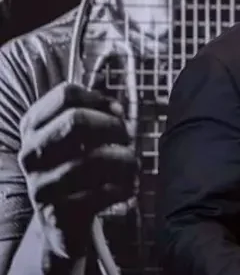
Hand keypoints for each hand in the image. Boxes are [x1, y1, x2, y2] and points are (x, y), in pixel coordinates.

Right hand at [17, 82, 136, 257]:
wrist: (64, 221)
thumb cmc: (79, 167)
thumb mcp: (79, 137)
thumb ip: (97, 114)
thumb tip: (117, 109)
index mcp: (34, 126)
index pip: (65, 94)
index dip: (99, 99)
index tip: (117, 113)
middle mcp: (31, 152)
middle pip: (76, 120)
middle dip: (113, 127)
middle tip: (127, 139)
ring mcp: (40, 183)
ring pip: (91, 159)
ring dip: (124, 161)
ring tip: (133, 166)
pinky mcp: (56, 213)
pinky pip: (98, 193)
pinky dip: (122, 188)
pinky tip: (128, 187)